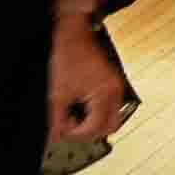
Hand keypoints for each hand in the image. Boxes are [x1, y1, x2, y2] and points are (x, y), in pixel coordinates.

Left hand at [46, 19, 127, 142]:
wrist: (74, 38)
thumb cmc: (68, 59)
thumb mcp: (57, 95)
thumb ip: (57, 120)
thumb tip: (58, 136)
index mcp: (104, 94)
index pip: (95, 128)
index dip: (76, 134)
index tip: (63, 131)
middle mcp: (115, 91)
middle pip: (110, 127)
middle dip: (90, 132)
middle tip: (72, 129)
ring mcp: (116, 87)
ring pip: (112, 118)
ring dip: (94, 123)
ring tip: (75, 117)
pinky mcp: (113, 84)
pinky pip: (111, 107)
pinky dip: (98, 113)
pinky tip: (82, 107)